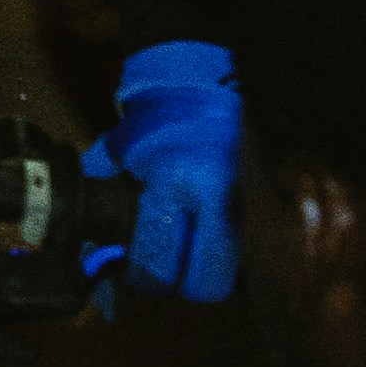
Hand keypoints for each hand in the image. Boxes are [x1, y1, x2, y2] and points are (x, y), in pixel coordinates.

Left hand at [88, 38, 244, 303]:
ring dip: (214, 274)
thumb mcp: (117, 154)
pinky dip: (238, 257)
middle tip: (172, 272)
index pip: (160, 260)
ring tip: (196, 257)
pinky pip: (257, 252)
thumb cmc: (153, 120)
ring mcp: (253, 204)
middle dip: (186, 286)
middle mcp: (219, 199)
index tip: (137, 274)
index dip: (145, 278)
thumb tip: (92, 258)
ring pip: (238, 276)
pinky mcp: (274, 204)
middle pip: (208, 284)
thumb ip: (101, 200)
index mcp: (173, 183)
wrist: (201, 81)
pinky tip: (221, 243)